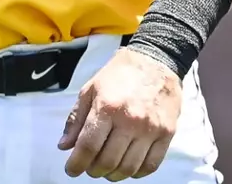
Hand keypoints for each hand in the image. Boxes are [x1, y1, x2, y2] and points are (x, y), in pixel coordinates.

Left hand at [58, 49, 181, 179]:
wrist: (156, 59)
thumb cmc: (120, 74)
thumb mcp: (91, 89)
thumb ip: (76, 119)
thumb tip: (65, 146)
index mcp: (107, 107)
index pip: (88, 147)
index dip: (76, 164)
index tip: (72, 169)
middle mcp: (130, 119)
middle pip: (107, 162)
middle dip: (93, 170)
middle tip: (90, 166)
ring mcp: (150, 128)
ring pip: (128, 168)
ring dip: (113, 174)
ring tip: (108, 168)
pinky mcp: (167, 132)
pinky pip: (151, 165)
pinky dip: (137, 172)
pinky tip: (128, 165)